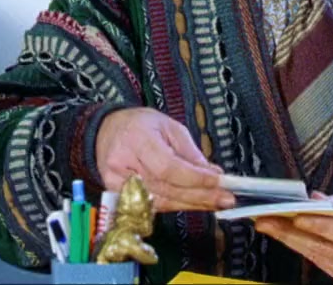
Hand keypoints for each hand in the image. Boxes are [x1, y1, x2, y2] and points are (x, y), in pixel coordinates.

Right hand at [95, 107, 235, 212]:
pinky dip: (176, 206)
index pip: (168, 167)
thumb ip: (189, 151)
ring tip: (216, 202)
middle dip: (200, 195)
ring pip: (161, 201)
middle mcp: (123, 163)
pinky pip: (152, 206)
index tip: (219, 181)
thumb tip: (212, 173)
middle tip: (226, 198)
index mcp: (137, 139)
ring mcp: (117, 182)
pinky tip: (195, 203)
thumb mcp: (169, 126)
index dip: (195, 178)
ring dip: (192, 203)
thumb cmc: (139, 125)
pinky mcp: (117, 195)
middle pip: (166, 188)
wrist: (106, 131)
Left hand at [254, 187, 332, 283]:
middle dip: (289, 233)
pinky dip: (305, 248)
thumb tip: (315, 199)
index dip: (317, 225)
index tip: (295, 214)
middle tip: (264, 219)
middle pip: (322, 248)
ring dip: (290, 240)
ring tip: (268, 224)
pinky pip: (321, 262)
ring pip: (316, 257)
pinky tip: (288, 235)